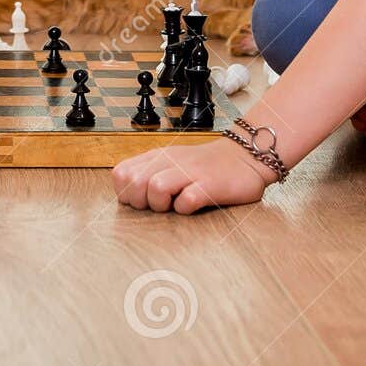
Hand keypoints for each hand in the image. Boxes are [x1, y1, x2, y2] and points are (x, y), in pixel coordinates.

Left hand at [112, 138, 275, 213]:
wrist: (244, 157)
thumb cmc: (205, 166)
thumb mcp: (172, 163)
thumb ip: (149, 173)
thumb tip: (126, 194)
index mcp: (158, 157)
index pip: (121, 173)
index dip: (125, 192)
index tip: (140, 200)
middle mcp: (171, 161)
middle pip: (134, 181)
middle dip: (139, 201)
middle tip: (156, 206)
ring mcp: (191, 172)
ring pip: (156, 187)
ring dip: (160, 204)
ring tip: (174, 205)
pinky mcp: (210, 185)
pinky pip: (187, 201)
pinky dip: (186, 208)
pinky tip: (192, 206)